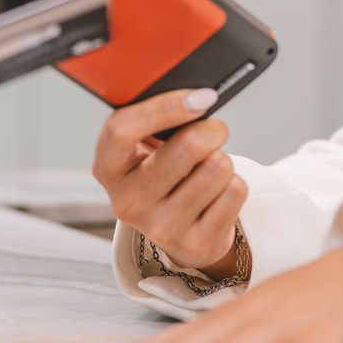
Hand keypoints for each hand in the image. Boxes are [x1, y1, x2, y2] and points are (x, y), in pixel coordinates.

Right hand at [92, 88, 244, 271]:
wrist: (179, 231)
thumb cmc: (162, 174)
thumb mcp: (144, 148)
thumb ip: (156, 122)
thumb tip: (197, 98)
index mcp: (108, 169)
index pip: (122, 130)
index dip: (164, 107)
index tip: (199, 98)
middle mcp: (128, 202)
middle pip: (187, 146)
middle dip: (212, 129)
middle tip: (214, 130)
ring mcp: (161, 228)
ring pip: (218, 167)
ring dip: (223, 160)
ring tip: (209, 169)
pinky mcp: (196, 245)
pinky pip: (235, 192)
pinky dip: (234, 185)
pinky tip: (217, 194)